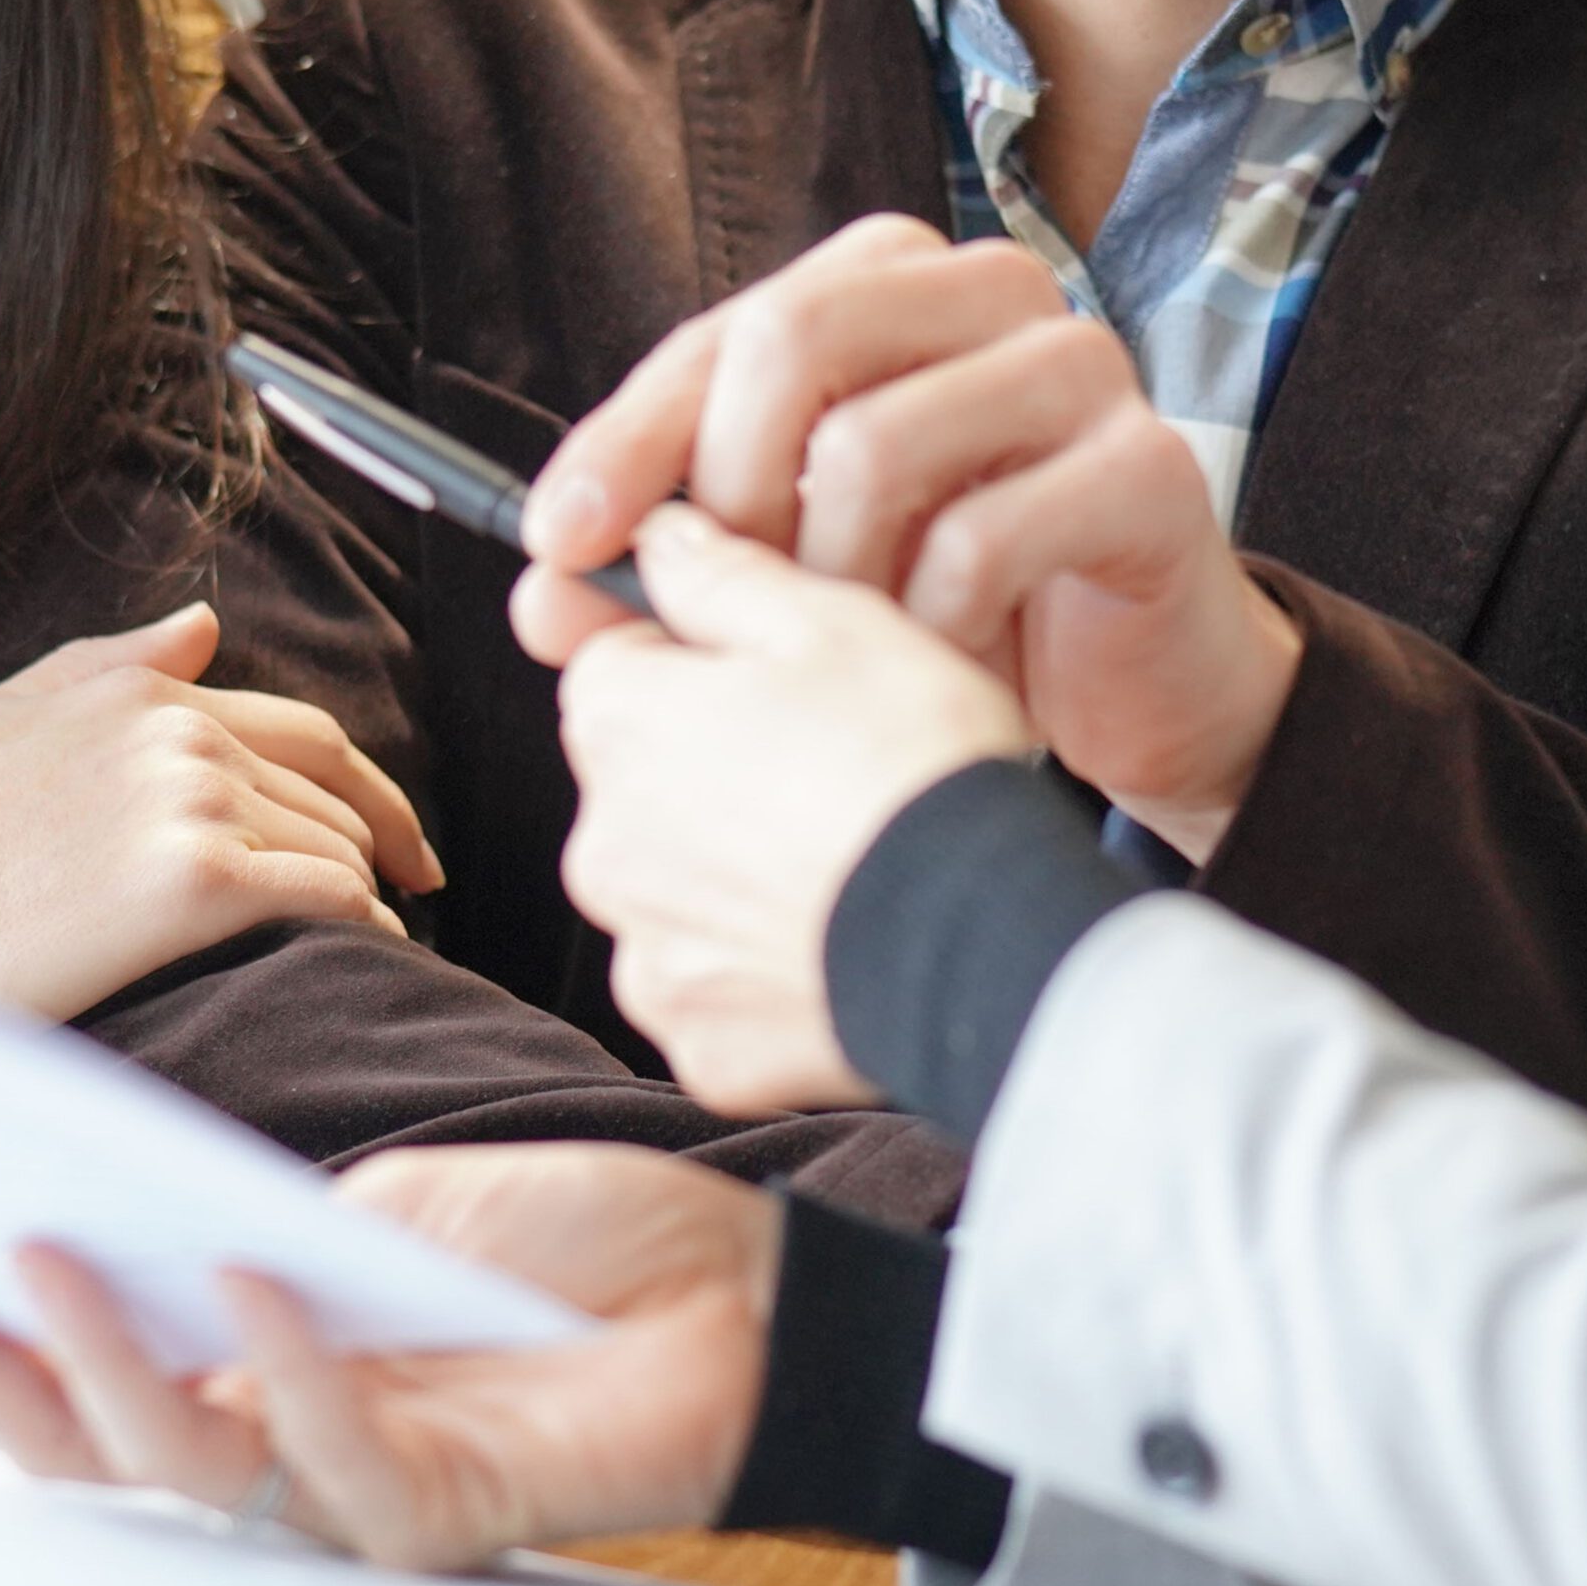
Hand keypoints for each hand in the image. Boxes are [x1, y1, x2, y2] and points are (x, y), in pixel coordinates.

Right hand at [0, 604, 442, 1019]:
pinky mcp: (199, 880)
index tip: (398, 839)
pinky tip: (366, 958)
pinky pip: (327, 898)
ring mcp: (195, 801)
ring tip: (369, 944)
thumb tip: (204, 623)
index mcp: (144, 695)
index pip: (302, 732)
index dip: (365, 787)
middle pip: (331, 791)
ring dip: (364, 895)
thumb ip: (106, 666)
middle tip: (408, 893)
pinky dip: (362, 927)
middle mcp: (182, 734)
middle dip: (375, 845)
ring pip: (335, 847)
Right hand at [0, 1143, 782, 1574]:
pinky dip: (291, 1369)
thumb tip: (148, 1219)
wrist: (747, 1293)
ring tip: (45, 1253)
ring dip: (102, 1361)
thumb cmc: (584, 1249)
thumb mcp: (400, 1203)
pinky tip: (252, 1281)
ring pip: (186, 1465)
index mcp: (263, 1369)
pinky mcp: (443, 1516)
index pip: (90, 1368)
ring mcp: (357, 1489)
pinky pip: (336, 1465)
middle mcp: (289, 1445)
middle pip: (96, 1441)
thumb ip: (274, 1226)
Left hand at [515, 215, 1301, 858]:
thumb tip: (541, 592)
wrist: (1144, 686)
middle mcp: (990, 293)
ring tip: (841, 662)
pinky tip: (932, 678)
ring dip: (827, 585)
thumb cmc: (962, 610)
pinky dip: (926, 632)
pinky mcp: (1148, 470)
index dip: (628, 437)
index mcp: (896, 283)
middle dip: (723, 491)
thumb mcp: (800, 580)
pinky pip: (983, 541)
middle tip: (715, 608)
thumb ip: (676, 572)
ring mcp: (1081, 369)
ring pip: (877, 444)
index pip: (726, 333)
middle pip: (794, 336)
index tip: (557, 543)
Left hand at [553, 509, 1039, 1114]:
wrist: (983, 935)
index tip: (770, 673)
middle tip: (833, 765)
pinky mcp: (704, 1046)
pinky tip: (842, 937)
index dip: (695, 658)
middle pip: (643, 785)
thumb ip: (721, 574)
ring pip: (680, 893)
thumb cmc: (911, 765)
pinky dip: (766, 973)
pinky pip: (720, 994)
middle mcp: (603, 846)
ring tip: (848, 859)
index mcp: (619, 724)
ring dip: (738, 875)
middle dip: (715, 773)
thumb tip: (660, 540)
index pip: (611, 663)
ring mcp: (651, 957)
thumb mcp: (830, 619)